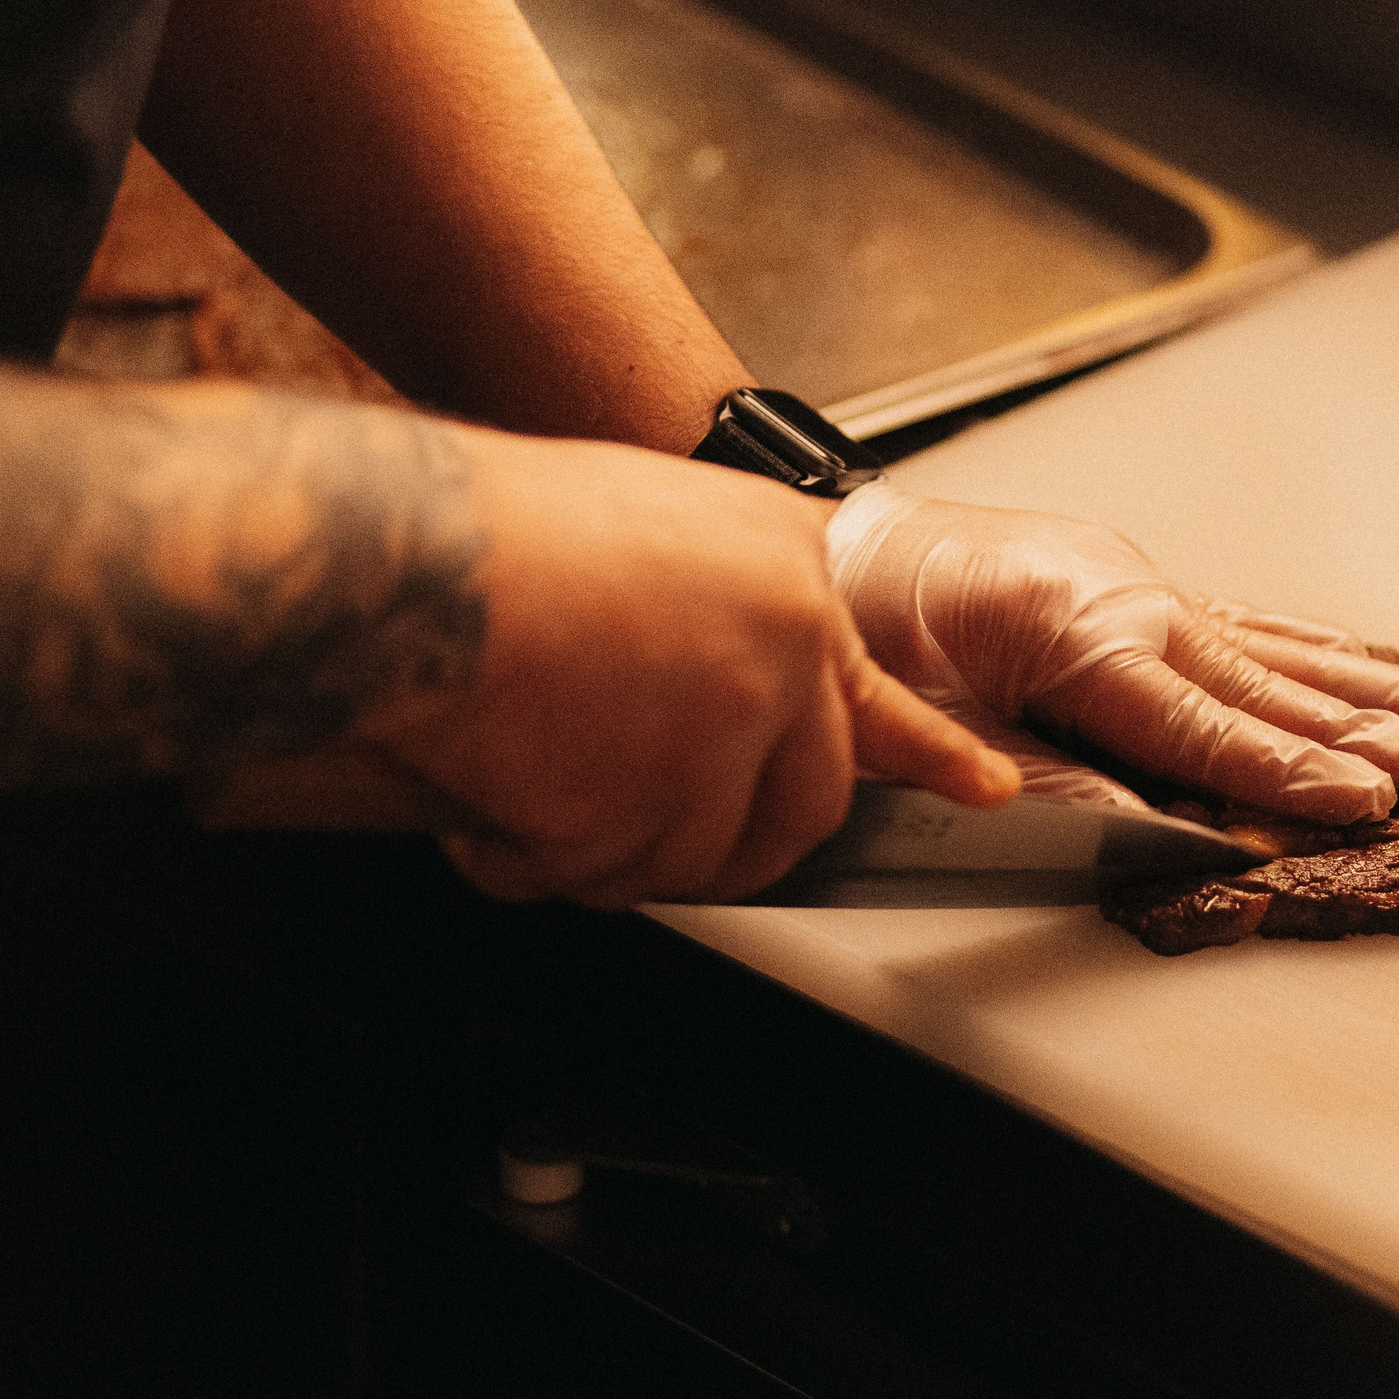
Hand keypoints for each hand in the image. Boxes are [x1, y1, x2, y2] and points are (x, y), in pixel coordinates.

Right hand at [361, 437, 1017, 905]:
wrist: (413, 557)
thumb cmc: (493, 531)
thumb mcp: (653, 523)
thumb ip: (716, 602)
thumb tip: (713, 673)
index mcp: (785, 574)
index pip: (879, 687)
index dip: (932, 753)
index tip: (985, 789)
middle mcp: (784, 652)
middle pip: (801, 804)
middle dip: (728, 838)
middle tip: (640, 822)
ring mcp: (732, 735)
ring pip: (694, 855)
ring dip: (605, 845)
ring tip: (530, 786)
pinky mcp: (662, 807)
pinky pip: (598, 874)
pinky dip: (526, 857)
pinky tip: (486, 801)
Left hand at [825, 484, 1398, 822]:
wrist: (846, 549)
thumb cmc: (873, 641)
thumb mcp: (938, 734)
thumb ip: (1055, 784)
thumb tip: (1159, 831)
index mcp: (1077, 638)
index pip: (1204, 727)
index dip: (1290, 774)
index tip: (1366, 801)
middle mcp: (1126, 601)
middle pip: (1264, 686)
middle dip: (1362, 735)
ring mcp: (1138, 584)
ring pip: (1271, 648)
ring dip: (1361, 689)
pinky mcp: (1135, 584)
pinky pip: (1245, 620)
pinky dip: (1314, 646)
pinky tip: (1361, 664)